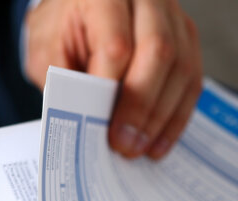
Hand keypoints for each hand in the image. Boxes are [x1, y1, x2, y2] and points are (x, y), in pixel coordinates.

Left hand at [23, 0, 201, 158]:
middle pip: (158, 52)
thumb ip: (62, 81)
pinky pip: (192, 76)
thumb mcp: (45, 52)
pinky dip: (176, 113)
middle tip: (124, 145)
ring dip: (162, 116)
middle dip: (141, 107)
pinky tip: (158, 140)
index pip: (116, 45)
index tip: (100, 127)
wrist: (76, 8)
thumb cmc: (60, 30)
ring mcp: (171, 14)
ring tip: (140, 149)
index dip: (111, 92)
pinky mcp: (185, 35)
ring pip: (182, 66)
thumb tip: (85, 125)